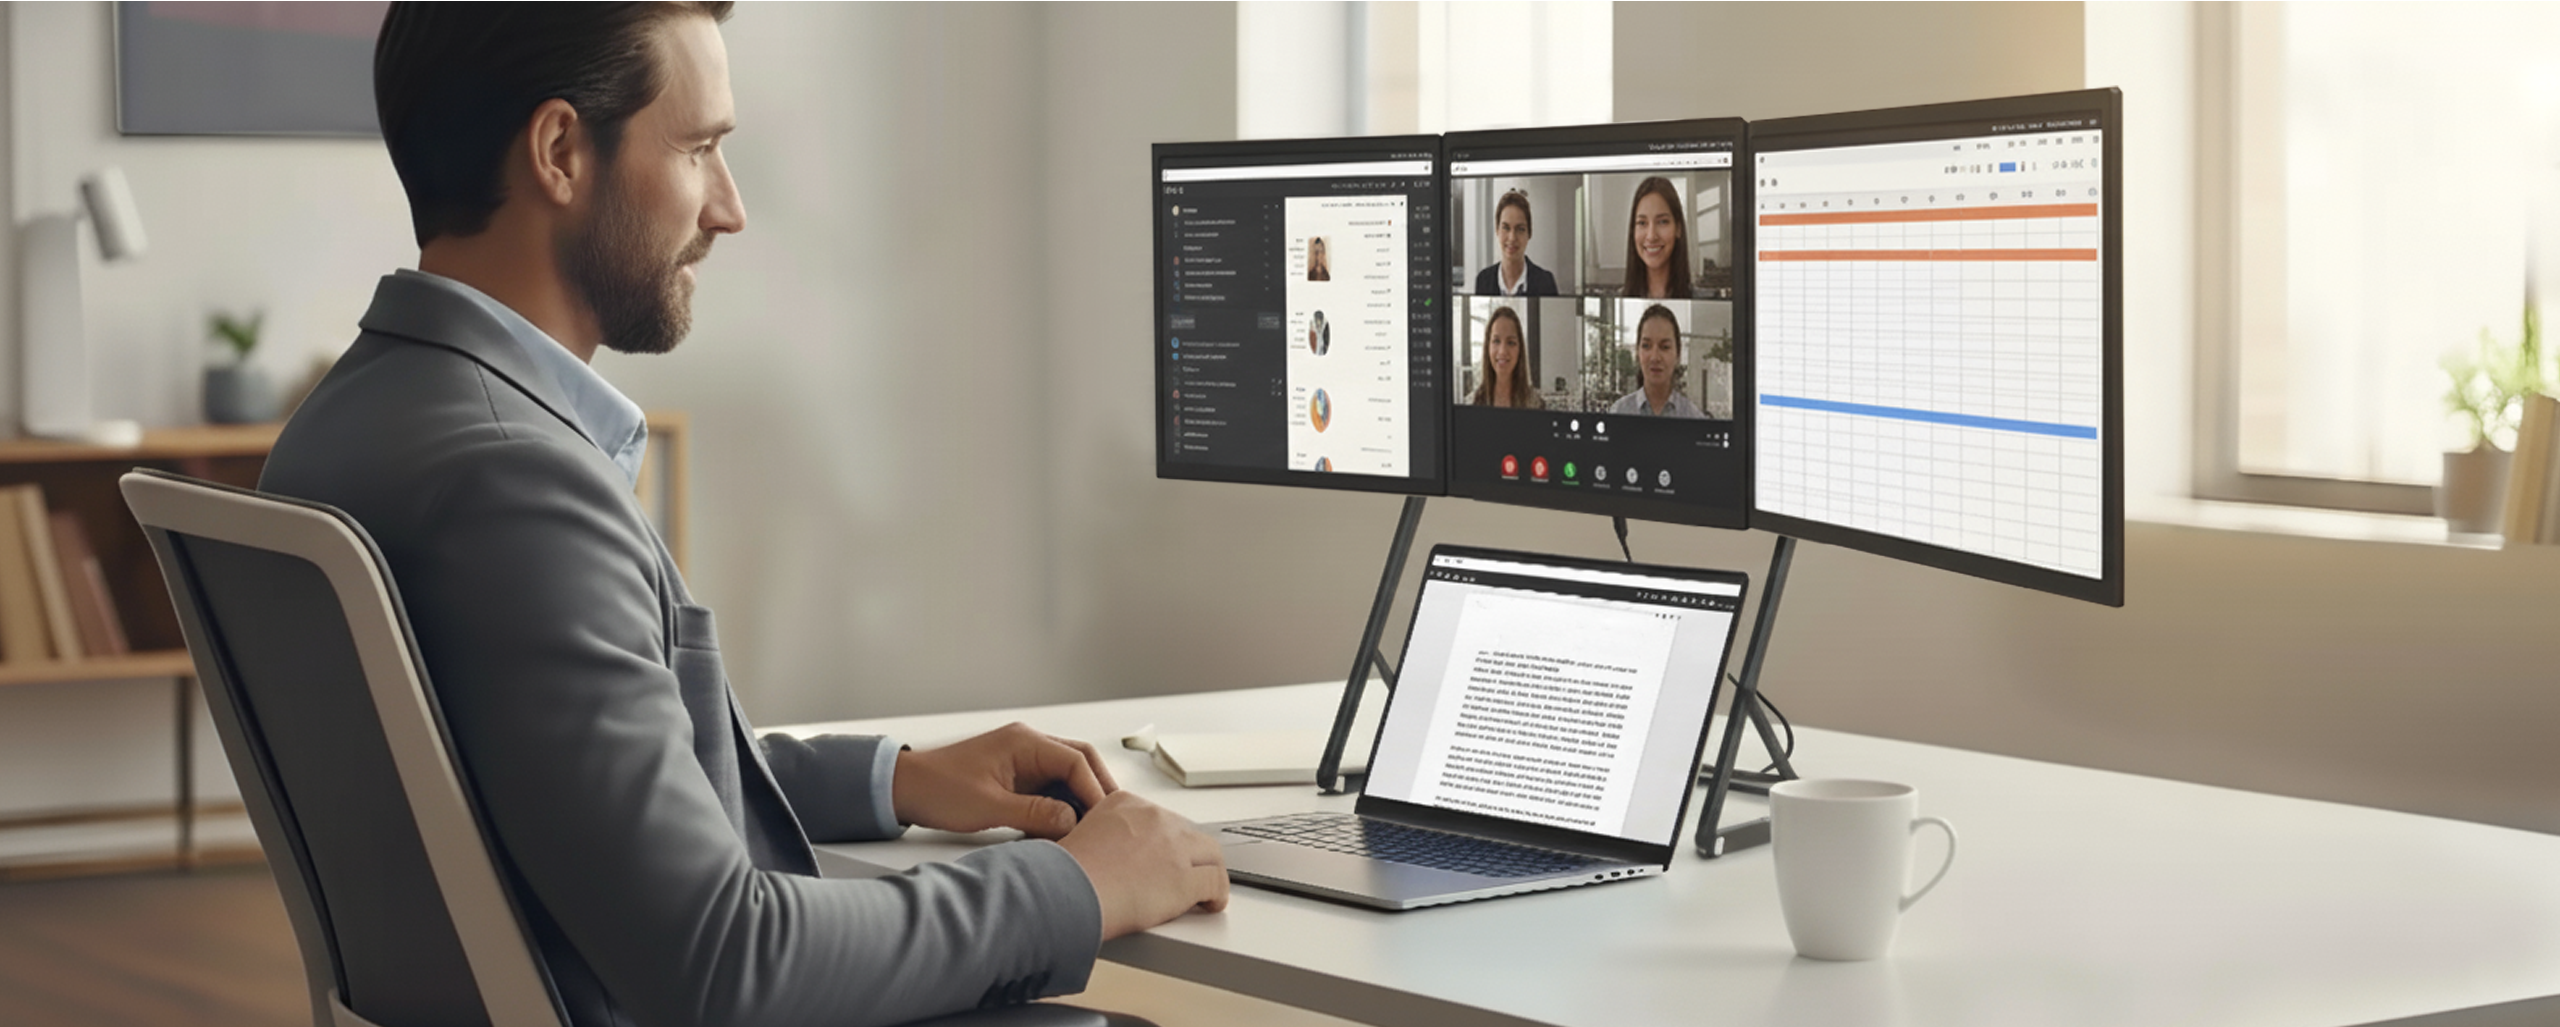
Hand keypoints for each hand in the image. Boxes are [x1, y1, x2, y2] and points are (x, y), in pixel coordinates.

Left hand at [891, 722, 1116, 839]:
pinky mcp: (1018, 776)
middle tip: (1112, 821)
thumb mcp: (989, 807)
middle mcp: (1029, 745)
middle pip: (1080, 762)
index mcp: (1025, 742)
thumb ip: (1035, 814)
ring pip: (1068, 776)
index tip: (1105, 818)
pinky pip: (1051, 787)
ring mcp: (1025, 759)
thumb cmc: (939, 790)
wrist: (906, 789)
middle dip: (1097, 791)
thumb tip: (1073, 823)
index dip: (1095, 791)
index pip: (1076, 761)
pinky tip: (1064, 829)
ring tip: (1091, 829)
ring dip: (1080, 800)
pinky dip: (1062, 806)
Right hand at [1056, 791, 1229, 938]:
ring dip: (1208, 872)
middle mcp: (1154, 819)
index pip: (1161, 819)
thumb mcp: (1077, 837)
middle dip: (1190, 856)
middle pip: (1189, 833)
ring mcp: (1173, 847)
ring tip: (1204, 890)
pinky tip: (1210, 905)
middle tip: (1185, 875)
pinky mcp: (1184, 879)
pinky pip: (1216, 883)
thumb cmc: (1063, 875)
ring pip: (1210, 855)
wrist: (1065, 892)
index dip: (1166, 842)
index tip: (1163, 858)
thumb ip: (1100, 838)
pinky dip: (1216, 895)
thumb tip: (1105, 858)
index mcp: (1126, 803)